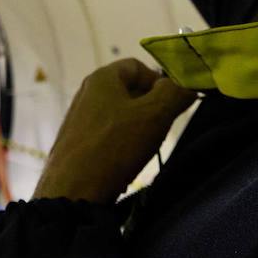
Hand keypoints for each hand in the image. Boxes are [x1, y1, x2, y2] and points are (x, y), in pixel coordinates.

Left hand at [33, 59, 195, 203]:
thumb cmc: (114, 146)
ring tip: (144, 150)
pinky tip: (126, 164)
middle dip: (151, 107)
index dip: (159, 80)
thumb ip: (174, 94)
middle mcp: (85, 94)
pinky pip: (106, 136)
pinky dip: (121, 146)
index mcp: (101, 78)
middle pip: (128, 91)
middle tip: (162, 129)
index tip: (173, 103)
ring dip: (139, 129)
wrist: (72, 191)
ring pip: (119, 116)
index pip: (136, 66)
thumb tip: (185, 86)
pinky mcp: (75, 143)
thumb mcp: (154, 115)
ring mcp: (77, 119)